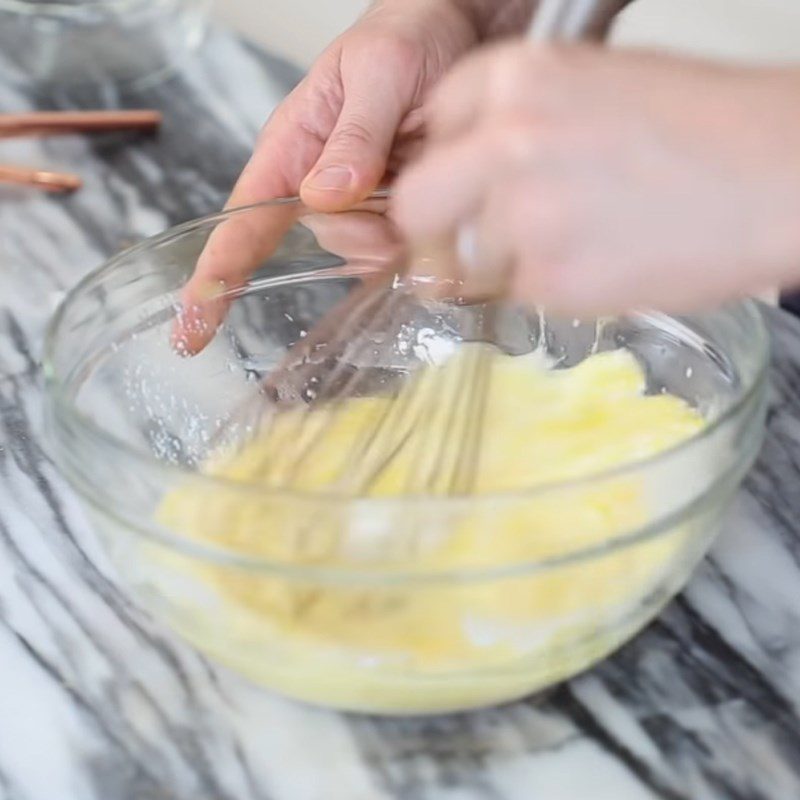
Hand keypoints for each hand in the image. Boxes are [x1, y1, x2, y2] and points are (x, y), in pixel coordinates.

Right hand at [176, 0, 486, 353]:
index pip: (245, 218)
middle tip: (399, 181)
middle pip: (327, 241)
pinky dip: (426, 233)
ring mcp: (366, 202)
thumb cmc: (410, 33)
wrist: (468, 29)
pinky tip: (439, 195)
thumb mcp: (379, 71)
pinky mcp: (404, 213)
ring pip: (370, 250)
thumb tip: (323, 197)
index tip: (192, 323)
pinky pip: (407, 248)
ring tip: (423, 166)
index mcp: (296, 146)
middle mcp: (324, 183)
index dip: (217, 273)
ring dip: (402, 227)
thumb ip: (354, 135)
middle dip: (364, 230)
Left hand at [393, 44, 799, 314]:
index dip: (446, 165)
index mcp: (515, 78)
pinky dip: (542, 289)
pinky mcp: (552, 279)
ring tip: (561, 247)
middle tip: (471, 239)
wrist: (779, 174)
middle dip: (435, 228)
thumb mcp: (594, 88)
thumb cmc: (703, 129)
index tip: (459, 188)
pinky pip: (513, 295)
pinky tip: (593, 263)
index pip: (431, 130)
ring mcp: (523, 215)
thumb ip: (515, 126)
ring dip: (492, 265)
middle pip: (414, 205)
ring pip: (458, 261)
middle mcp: (505, 141)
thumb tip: (466, 178)